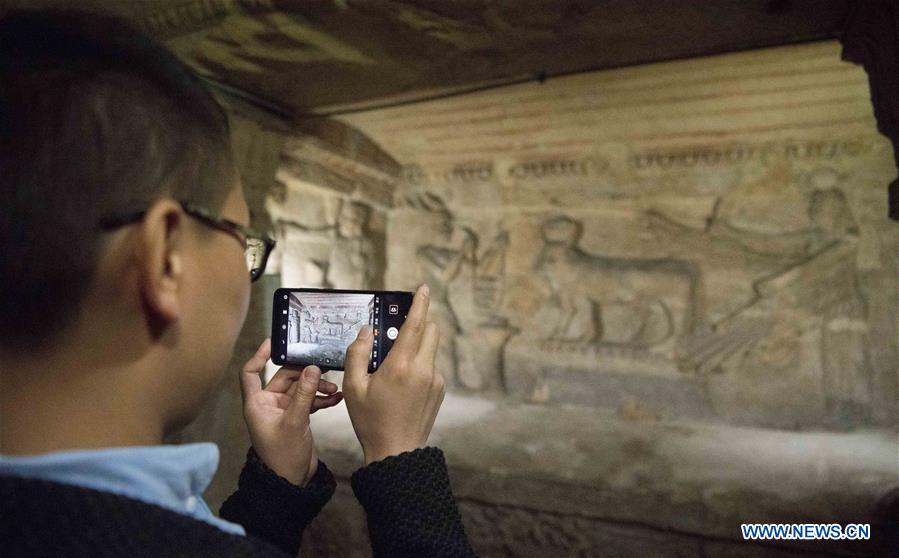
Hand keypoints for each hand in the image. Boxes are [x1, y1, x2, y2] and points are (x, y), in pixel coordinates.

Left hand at [239, 339, 342, 485]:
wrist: (292, 482)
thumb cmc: (283, 457)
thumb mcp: (295, 422)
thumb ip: (304, 394)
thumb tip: (312, 368)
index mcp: (257, 404)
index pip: (251, 372)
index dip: (259, 356)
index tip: (274, 343)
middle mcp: (268, 405)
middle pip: (284, 377)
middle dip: (304, 374)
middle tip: (323, 371)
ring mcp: (283, 411)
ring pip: (300, 388)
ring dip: (316, 387)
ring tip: (333, 390)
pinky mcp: (297, 418)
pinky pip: (308, 401)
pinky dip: (321, 399)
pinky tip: (336, 399)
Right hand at [342, 284, 444, 464]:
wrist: (397, 452)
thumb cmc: (371, 422)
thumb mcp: (354, 387)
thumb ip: (357, 354)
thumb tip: (365, 332)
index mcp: (401, 366)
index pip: (416, 324)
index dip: (420, 303)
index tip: (423, 288)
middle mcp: (423, 369)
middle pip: (431, 331)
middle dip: (420, 321)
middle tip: (401, 323)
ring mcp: (435, 380)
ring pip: (431, 349)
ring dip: (418, 344)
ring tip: (394, 360)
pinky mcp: (439, 390)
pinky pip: (431, 366)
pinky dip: (419, 363)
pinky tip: (401, 381)